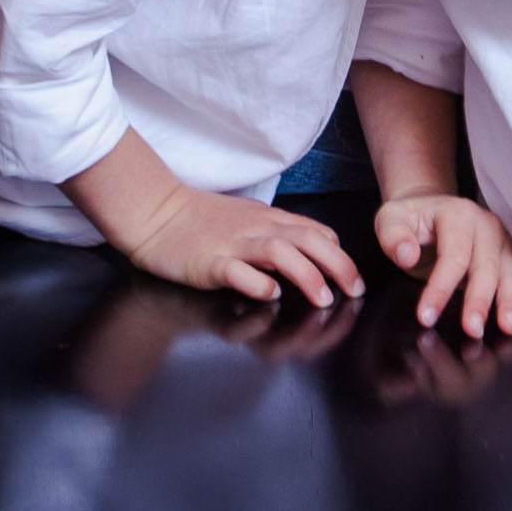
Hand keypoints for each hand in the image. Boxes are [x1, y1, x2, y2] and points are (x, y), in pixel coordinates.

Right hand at [121, 184, 366, 307]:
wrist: (157, 212)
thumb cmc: (201, 219)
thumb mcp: (247, 218)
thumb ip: (279, 232)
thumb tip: (317, 246)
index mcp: (267, 219)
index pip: (314, 231)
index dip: (338, 254)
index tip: (354, 277)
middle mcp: (256, 228)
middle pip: (306, 239)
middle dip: (336, 264)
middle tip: (355, 289)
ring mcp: (232, 244)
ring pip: (278, 251)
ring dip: (306, 274)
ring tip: (323, 298)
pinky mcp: (208, 262)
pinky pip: (236, 270)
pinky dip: (257, 281)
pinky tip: (270, 294)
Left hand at [375, 191, 511, 338]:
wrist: (432, 210)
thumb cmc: (412, 219)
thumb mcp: (391, 219)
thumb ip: (393, 236)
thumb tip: (407, 255)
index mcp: (457, 214)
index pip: (452, 254)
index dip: (441, 287)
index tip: (426, 317)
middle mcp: (486, 225)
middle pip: (486, 266)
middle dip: (480, 300)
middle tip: (472, 329)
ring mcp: (501, 241)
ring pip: (510, 272)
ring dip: (510, 301)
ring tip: (508, 327)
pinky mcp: (509, 257)